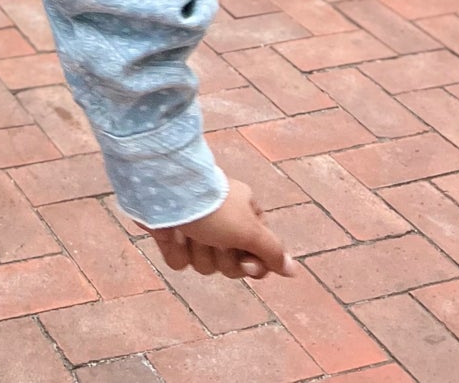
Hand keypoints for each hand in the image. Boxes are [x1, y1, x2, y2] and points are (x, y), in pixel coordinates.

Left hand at [139, 181, 296, 281]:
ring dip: (198, 253)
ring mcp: (194, 229)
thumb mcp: (250, 230)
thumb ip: (273, 251)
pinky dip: (176, 250)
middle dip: (222, 258)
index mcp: (245, 214)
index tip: (246, 262)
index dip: (252, 265)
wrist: (165, 189)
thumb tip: (293, 270)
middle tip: (216, 240)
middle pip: (231, 265)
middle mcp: (222, 222)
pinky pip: (179, 261)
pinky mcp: (171, 234)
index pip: (258, 255)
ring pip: (204, 265)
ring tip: (192, 231)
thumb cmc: (213, 207)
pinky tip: (173, 232)